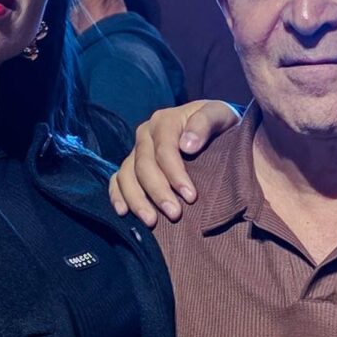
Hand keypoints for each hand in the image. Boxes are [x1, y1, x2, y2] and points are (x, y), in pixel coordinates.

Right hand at [109, 101, 241, 226]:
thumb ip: (205, 123)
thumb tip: (187, 145)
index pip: (164, 149)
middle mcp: (145, 134)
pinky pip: (117, 180)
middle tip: (175, 214)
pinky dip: (117, 195)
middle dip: (158, 192)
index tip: (191, 197)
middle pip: (144, 166)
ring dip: (137, 200)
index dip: (175, 174)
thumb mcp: (219, 114)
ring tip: (151, 222)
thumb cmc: (218, 123)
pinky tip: (123, 213)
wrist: (213, 127)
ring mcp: (136, 151)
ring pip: (127, 175)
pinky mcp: (131, 165)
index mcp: (164, 121)